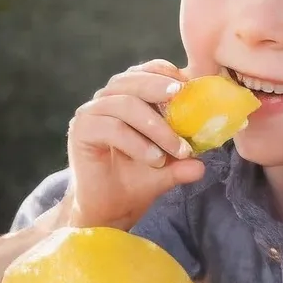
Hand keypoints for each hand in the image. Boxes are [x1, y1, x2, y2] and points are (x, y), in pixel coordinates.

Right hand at [65, 59, 205, 231]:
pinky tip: (154, 158)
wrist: (108, 211)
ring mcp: (90, 113)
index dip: (165, 72)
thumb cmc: (136, 181)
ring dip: (156, 126)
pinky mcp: (80, 131)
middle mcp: (105, 100)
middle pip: (132, 80)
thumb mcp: (167, 168)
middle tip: (182, 97)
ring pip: (125, 104)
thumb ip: (182, 161)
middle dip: (160, 88)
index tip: (187, 85)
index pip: (144, 71)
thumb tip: (202, 166)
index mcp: (126, 96)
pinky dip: (137, 142)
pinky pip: (112, 128)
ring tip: (177, 150)